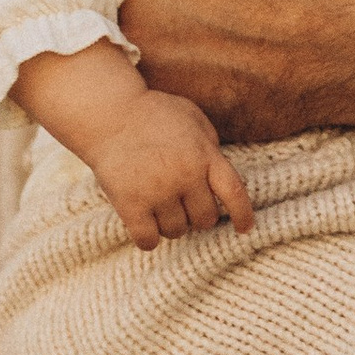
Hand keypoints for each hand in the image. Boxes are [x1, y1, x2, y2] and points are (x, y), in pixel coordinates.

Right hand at [13, 36, 256, 243]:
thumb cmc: (154, 114)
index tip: (245, 229)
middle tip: (184, 204)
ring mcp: (158, 192)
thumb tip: (221, 174)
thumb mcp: (194, 119)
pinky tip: (146, 229)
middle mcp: (186, 177)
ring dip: (172, 225)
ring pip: (177, 231)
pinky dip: (149, 240)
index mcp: (205, 156)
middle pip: (205, 219)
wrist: (109, 115)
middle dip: (198, 216)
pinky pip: (148, 240)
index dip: (243, 215)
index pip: (235, 193)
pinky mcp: (130, 204)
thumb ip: (211, 146)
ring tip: (161, 208)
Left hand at [118, 0, 354, 139]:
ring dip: (142, 46)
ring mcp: (172, 92)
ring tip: (173, 22)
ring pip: (132, 68)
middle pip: (103, 22)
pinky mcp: (203, 122)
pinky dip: (178, 85)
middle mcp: (145, 43)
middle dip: (115, 3)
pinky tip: (206, 59)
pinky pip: (171, 107)